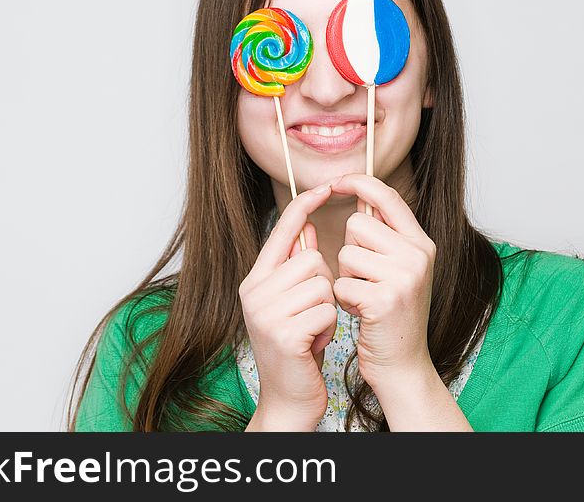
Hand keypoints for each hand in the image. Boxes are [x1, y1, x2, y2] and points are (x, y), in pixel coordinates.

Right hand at [239, 182, 337, 429]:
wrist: (289, 398)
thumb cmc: (298, 347)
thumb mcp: (294, 302)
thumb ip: (296, 267)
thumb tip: (309, 226)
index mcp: (255, 280)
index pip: (282, 231)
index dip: (303, 206)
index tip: (324, 186)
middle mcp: (254, 291)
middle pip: (312, 259)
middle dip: (325, 286)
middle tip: (314, 314)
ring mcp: (265, 312)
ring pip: (322, 284)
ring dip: (328, 309)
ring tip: (314, 330)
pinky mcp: (282, 333)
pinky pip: (325, 310)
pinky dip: (329, 328)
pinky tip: (315, 345)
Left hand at [329, 174, 437, 392]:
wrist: (402, 364)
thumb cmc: (390, 315)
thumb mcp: (398, 269)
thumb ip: (385, 235)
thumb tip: (360, 193)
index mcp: (421, 242)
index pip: (387, 195)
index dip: (358, 183)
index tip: (336, 181)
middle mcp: (418, 255)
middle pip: (357, 224)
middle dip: (349, 251)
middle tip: (365, 278)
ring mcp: (404, 276)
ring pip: (345, 253)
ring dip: (345, 277)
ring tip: (364, 296)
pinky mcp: (384, 299)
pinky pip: (341, 283)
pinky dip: (344, 300)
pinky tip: (361, 313)